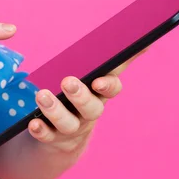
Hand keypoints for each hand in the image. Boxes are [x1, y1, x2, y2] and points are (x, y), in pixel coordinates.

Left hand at [27, 48, 147, 153]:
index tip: (98, 80)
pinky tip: (33, 123)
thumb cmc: (82, 95)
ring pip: (67, 123)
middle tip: (67, 82)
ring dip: (55, 110)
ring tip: (42, 95)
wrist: (64, 135)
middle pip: (91, 108)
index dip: (107, 86)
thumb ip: (117, 59)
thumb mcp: (98, 76)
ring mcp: (72, 128)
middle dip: (80, 95)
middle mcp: (89, 112)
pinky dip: (40, 130)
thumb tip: (145, 40)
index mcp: (100, 93)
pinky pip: (47, 136)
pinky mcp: (53, 138)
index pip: (111, 89)